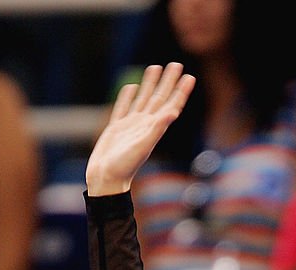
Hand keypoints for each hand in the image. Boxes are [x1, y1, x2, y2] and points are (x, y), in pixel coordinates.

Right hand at [86, 64, 194, 195]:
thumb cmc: (124, 166)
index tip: (189, 76)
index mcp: (153, 128)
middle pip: (159, 98)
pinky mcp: (116, 129)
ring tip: (155, 67)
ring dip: (149, 84)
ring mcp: (130, 127)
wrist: (106, 179)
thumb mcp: (142, 146)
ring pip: (142, 99)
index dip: (180, 91)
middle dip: (168, 82)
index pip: (170, 105)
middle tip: (176, 64)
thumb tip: (172, 112)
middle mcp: (144, 126)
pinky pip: (123, 108)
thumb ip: (157, 129)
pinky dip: (128, 97)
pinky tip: (131, 87)